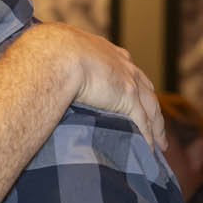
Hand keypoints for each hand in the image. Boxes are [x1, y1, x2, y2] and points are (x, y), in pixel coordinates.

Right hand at [24, 23, 164, 150]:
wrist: (55, 53)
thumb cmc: (48, 51)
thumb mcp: (57, 52)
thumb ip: (59, 61)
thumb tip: (42, 67)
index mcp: (107, 52)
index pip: (128, 72)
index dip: (134, 86)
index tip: (137, 97)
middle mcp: (124, 65)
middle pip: (147, 91)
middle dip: (153, 109)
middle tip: (157, 127)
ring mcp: (128, 81)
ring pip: (151, 109)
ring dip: (157, 128)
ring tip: (159, 145)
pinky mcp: (127, 98)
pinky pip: (143, 123)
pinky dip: (147, 138)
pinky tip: (149, 151)